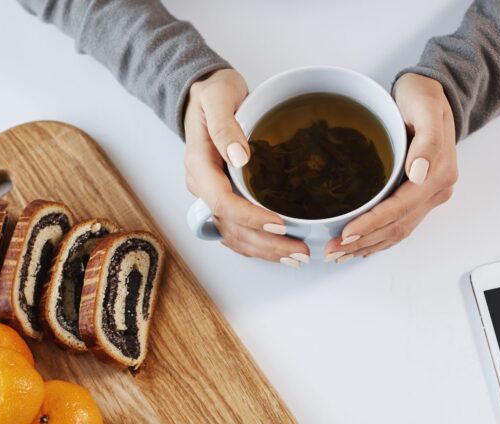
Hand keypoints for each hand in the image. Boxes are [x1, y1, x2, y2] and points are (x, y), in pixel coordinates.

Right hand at [183, 69, 309, 266]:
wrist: (206, 93)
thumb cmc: (213, 93)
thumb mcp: (217, 98)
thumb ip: (225, 127)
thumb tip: (239, 158)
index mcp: (199, 166)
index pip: (222, 203)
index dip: (250, 218)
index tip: (280, 224)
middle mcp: (203, 186)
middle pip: (231, 228)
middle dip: (265, 244)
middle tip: (300, 250)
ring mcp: (212, 196)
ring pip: (234, 235)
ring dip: (264, 250)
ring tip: (297, 256)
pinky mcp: (225, 198)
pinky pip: (238, 230)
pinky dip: (259, 244)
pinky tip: (282, 249)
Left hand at [324, 73, 457, 261]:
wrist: (436, 91)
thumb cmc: (424, 96)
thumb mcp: (425, 106)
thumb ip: (427, 141)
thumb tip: (418, 173)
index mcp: (438, 174)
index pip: (400, 208)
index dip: (372, 224)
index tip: (347, 234)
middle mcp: (436, 190)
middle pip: (397, 226)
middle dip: (364, 242)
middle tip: (333, 251)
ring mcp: (430, 196)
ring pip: (398, 231)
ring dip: (369, 246)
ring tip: (340, 255)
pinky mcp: (421, 196)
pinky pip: (401, 225)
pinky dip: (380, 240)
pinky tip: (362, 248)